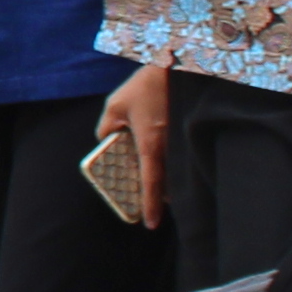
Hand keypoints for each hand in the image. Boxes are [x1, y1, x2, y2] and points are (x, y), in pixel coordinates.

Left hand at [97, 62, 172, 230]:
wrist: (176, 66)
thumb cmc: (144, 87)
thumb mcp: (115, 106)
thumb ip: (107, 128)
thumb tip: (105, 143)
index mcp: (150, 143)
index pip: (151, 183)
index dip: (150, 206)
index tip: (149, 224)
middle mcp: (169, 146)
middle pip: (166, 184)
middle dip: (159, 198)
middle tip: (150, 209)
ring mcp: (180, 141)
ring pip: (175, 172)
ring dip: (166, 183)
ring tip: (157, 190)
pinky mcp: (185, 133)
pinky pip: (179, 158)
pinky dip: (172, 166)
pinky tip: (165, 164)